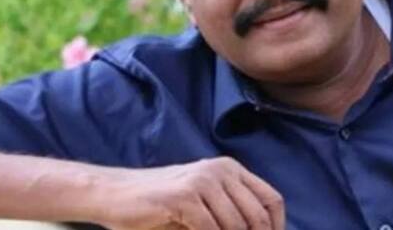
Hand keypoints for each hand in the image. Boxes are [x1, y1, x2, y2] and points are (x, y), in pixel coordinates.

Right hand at [98, 157, 284, 229]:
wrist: (116, 194)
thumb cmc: (160, 204)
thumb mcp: (203, 204)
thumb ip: (230, 214)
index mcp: (230, 170)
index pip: (271, 200)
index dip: (276, 228)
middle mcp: (221, 170)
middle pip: (258, 216)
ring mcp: (203, 180)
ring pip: (236, 225)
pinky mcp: (184, 196)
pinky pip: (211, 229)